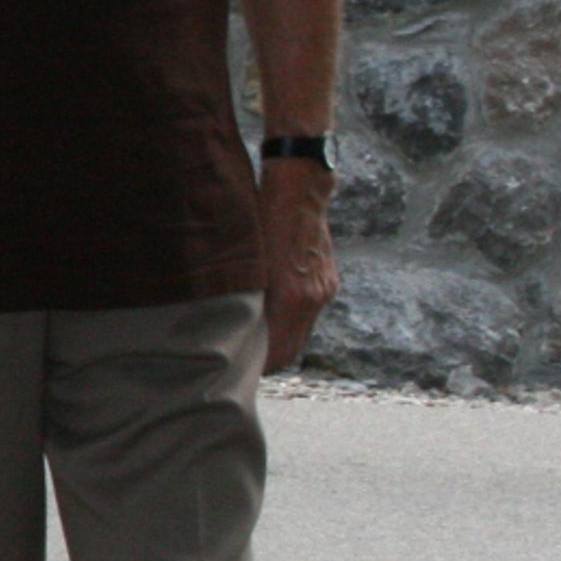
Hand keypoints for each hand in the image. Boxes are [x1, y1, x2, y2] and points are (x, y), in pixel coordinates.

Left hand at [257, 161, 337, 371]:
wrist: (299, 190)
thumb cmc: (261, 218)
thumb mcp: (245, 261)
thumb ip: (243, 297)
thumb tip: (232, 329)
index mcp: (291, 297)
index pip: (278, 354)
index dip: (257, 368)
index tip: (236, 370)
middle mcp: (312, 299)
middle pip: (291, 351)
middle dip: (268, 362)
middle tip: (240, 364)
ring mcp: (324, 289)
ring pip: (301, 334)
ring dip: (280, 342)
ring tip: (253, 341)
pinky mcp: (328, 280)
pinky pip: (309, 313)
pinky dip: (291, 321)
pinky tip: (271, 313)